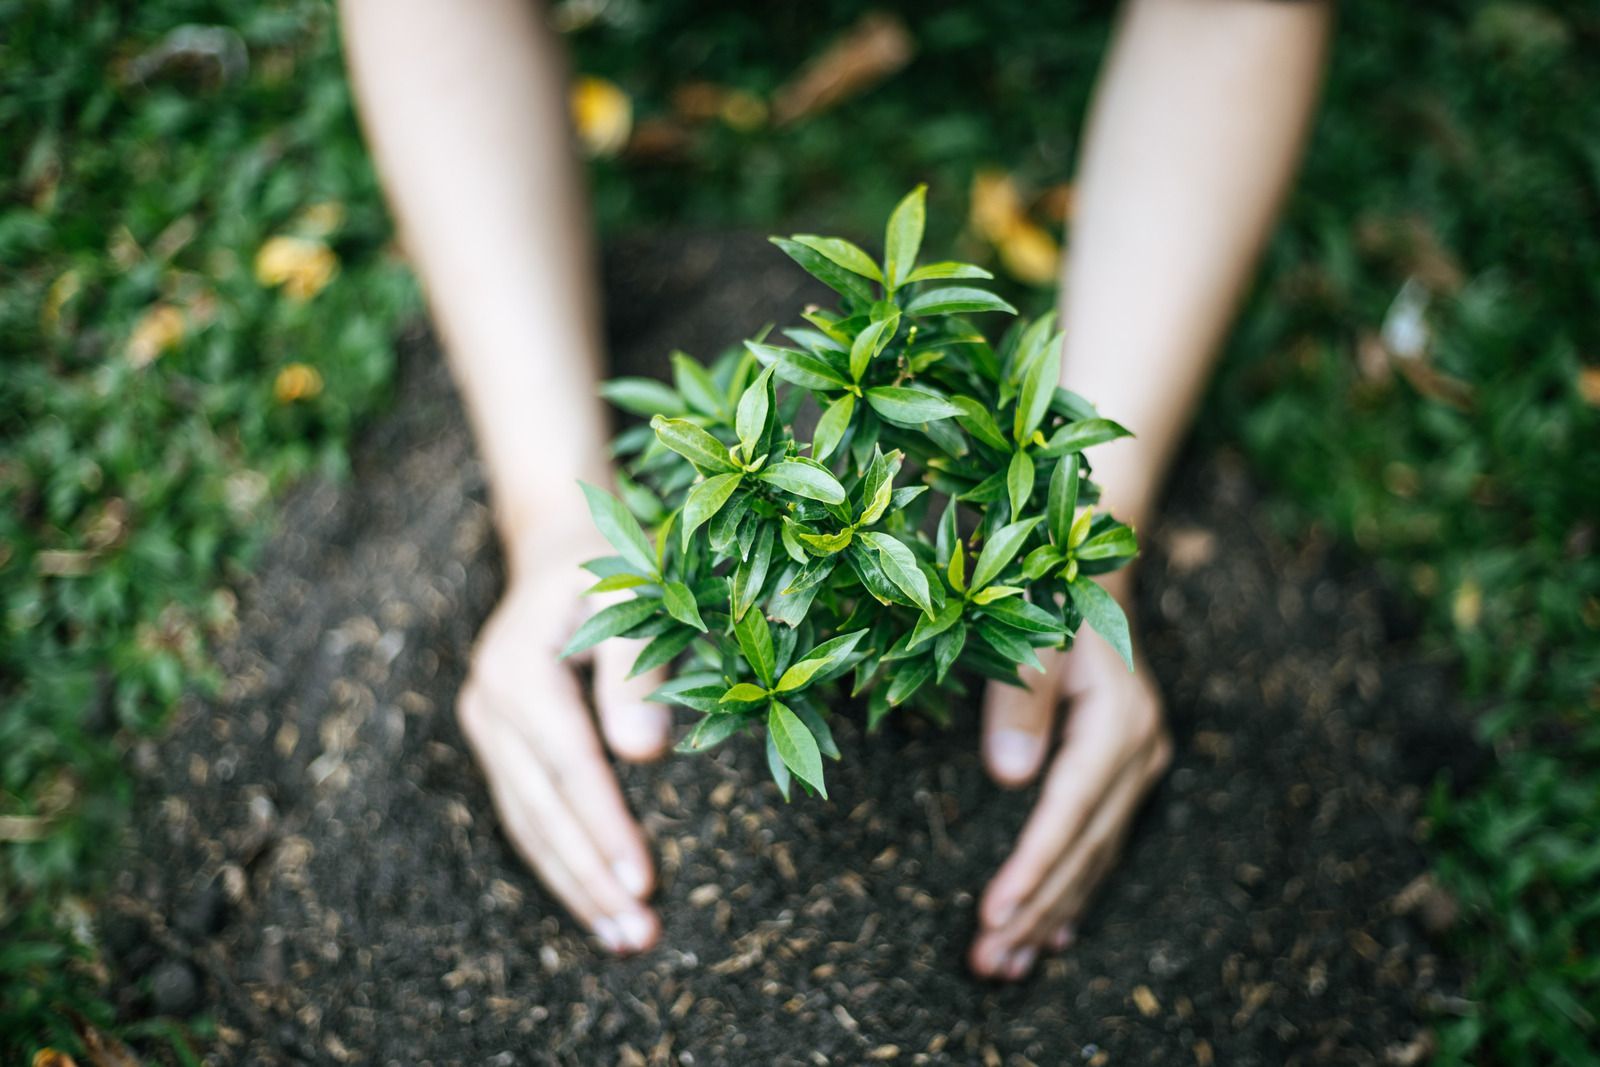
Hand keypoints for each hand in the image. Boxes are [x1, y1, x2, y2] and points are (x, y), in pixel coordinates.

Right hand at [456, 534, 671, 953]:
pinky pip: (527, 814)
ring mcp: (487, 727)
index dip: (606, 828)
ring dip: (574, 886)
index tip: (644, 883)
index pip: (569, 766)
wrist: (559, 544)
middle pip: (541, 809)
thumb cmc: (612, 566)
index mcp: (518, 668)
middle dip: (590, 878)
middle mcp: (490, 704)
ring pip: (527, 823)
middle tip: (639, 936)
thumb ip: (637, 670)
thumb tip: (644, 755)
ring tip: (623, 940)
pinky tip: (594, 903)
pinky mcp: (499, 743)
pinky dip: (559, 861)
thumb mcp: (634, 596)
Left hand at [968, 576, 1170, 979]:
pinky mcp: (1129, 771)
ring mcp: (1141, 765)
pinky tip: (1056, 935)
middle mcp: (1139, 753)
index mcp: (1118, 724)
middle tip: (988, 964)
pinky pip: (1102, 845)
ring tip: (1008, 966)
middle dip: (1034, 911)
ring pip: (1094, 857)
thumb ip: (1021, 703)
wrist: (1094, 575)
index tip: (992, 917)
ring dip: (1052, 914)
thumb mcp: (1031, 637)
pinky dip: (1075, 891)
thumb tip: (1009, 779)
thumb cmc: (1050, 598)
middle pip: (1083, 850)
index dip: (1030, 870)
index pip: (1068, 816)